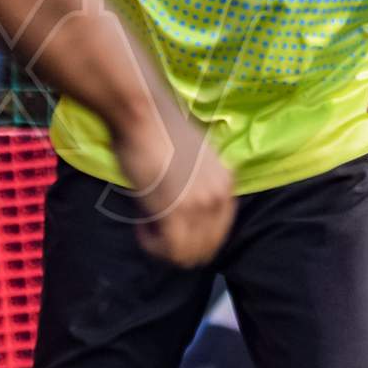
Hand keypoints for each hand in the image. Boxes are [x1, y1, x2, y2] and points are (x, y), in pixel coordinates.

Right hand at [111, 104, 234, 267]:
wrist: (143, 114)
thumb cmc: (157, 128)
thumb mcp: (191, 156)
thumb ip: (195, 181)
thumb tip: (181, 200)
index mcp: (227, 182)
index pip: (218, 230)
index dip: (192, 234)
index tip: (168, 224)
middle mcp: (220, 196)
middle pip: (206, 247)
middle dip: (179, 246)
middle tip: (155, 231)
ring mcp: (201, 206)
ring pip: (188, 253)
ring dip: (164, 247)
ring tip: (146, 227)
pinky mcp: (177, 212)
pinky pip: (170, 250)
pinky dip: (152, 246)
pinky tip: (141, 228)